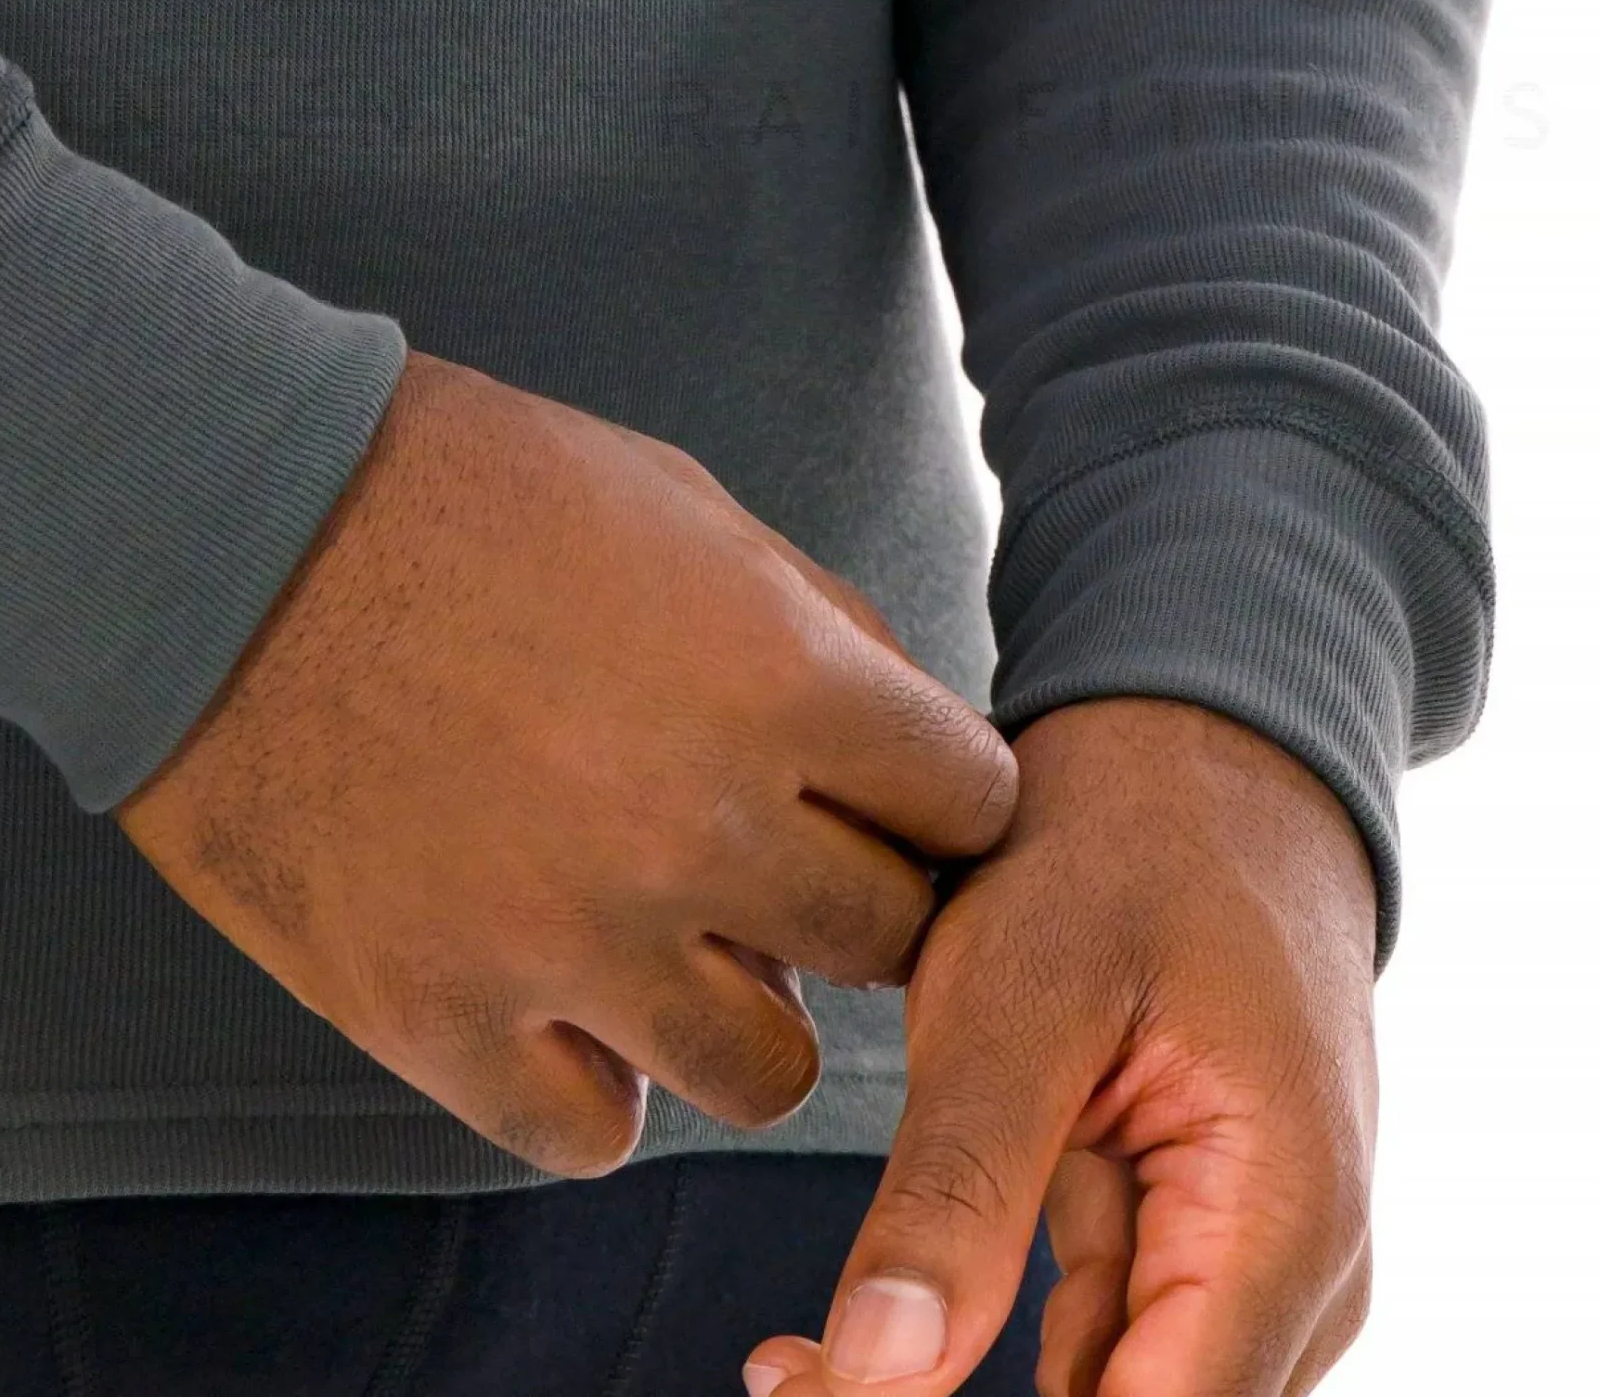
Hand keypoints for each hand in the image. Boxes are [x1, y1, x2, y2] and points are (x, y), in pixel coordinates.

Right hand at [112, 349, 1019, 1178]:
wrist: (232, 531)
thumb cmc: (462, 492)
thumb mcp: (683, 503)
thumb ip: (821, 626)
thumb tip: (911, 740)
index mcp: (777, 679)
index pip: (973, 806)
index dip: (937, 800)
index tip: (889, 799)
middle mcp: (699, 825)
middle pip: (886, 944)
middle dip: (851, 902)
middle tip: (776, 865)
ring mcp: (571, 938)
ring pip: (763, 1072)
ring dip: (739, 1010)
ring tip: (672, 943)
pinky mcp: (443, 1019)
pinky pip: (594, 1130)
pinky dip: (594, 1079)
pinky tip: (564, 999)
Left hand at [741, 694, 1378, 1396]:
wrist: (1204, 750)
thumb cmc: (1128, 837)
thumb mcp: (1021, 985)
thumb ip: (960, 1187)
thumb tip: (875, 1374)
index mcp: (1281, 1220)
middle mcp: (1294, 1275)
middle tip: (789, 1380)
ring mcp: (1246, 1267)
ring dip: (950, 1394)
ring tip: (791, 1368)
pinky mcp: (1187, 1246)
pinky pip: (1090, 1356)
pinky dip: (975, 1346)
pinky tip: (846, 1340)